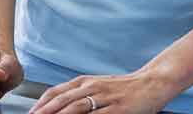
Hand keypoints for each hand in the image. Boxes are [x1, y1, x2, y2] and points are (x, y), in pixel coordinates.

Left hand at [30, 71, 177, 113]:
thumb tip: (59, 106)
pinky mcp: (117, 109)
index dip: (41, 103)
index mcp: (84, 81)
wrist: (151, 83)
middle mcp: (91, 87)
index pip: (56, 92)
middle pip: (62, 100)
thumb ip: (79, 94)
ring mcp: (104, 98)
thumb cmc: (122, 87)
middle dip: (44, 112)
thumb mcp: (97, 86)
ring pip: (75, 108)